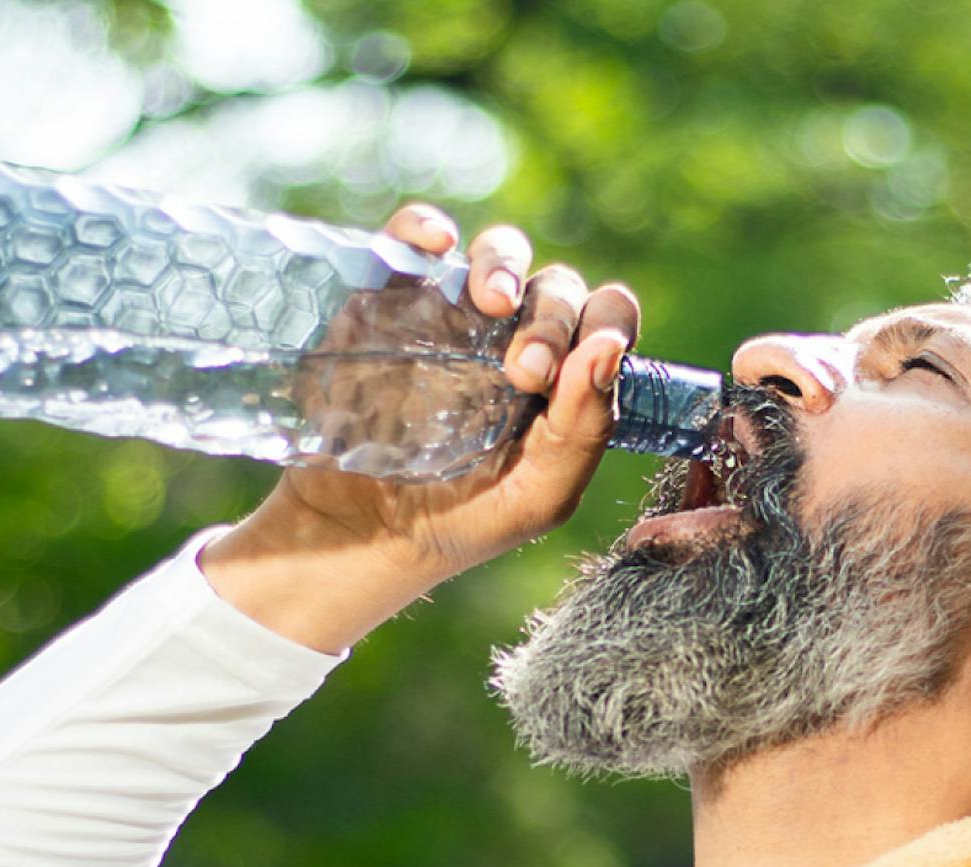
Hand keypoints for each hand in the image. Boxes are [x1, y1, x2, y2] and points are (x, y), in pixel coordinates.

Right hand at [223, 204, 643, 589]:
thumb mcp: (538, 496)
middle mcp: (514, 334)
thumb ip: (585, 428)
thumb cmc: (463, 520)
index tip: (567, 374)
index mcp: (565, 375)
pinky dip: (425, 226)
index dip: (603, 326)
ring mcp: (453, 313)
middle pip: (555, 286)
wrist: (362, 535)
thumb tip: (608, 349)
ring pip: (499, 251)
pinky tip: (438, 245)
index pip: (606, 319)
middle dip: (550, 319)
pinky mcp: (391, 301)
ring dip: (502, 264)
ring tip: (492, 302)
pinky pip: (414, 239)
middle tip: (523, 372)